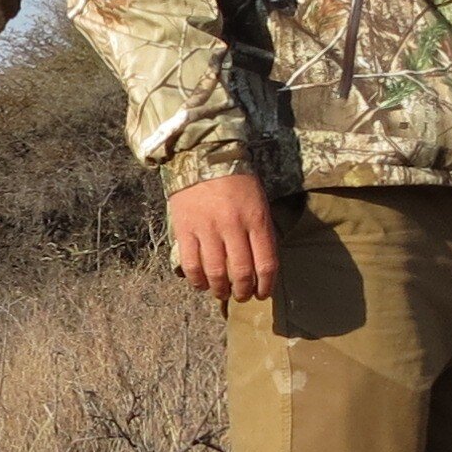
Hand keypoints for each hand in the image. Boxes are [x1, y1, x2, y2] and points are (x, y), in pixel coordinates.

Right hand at [165, 173, 279, 303]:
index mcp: (256, 219)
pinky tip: (201, 284)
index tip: (263, 294)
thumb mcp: (258, 202)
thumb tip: (261, 266)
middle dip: (244, 292)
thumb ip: (261, 231)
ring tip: (222, 293)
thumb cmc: (236, 180)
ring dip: (220, 290)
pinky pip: (191, 264)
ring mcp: (207, 229)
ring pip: (216, 273)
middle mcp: (233, 226)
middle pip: (242, 273)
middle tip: (242, 296)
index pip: (266, 264)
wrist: (203, 156)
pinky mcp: (185, 229)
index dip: (266, 286)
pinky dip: (197, 280)